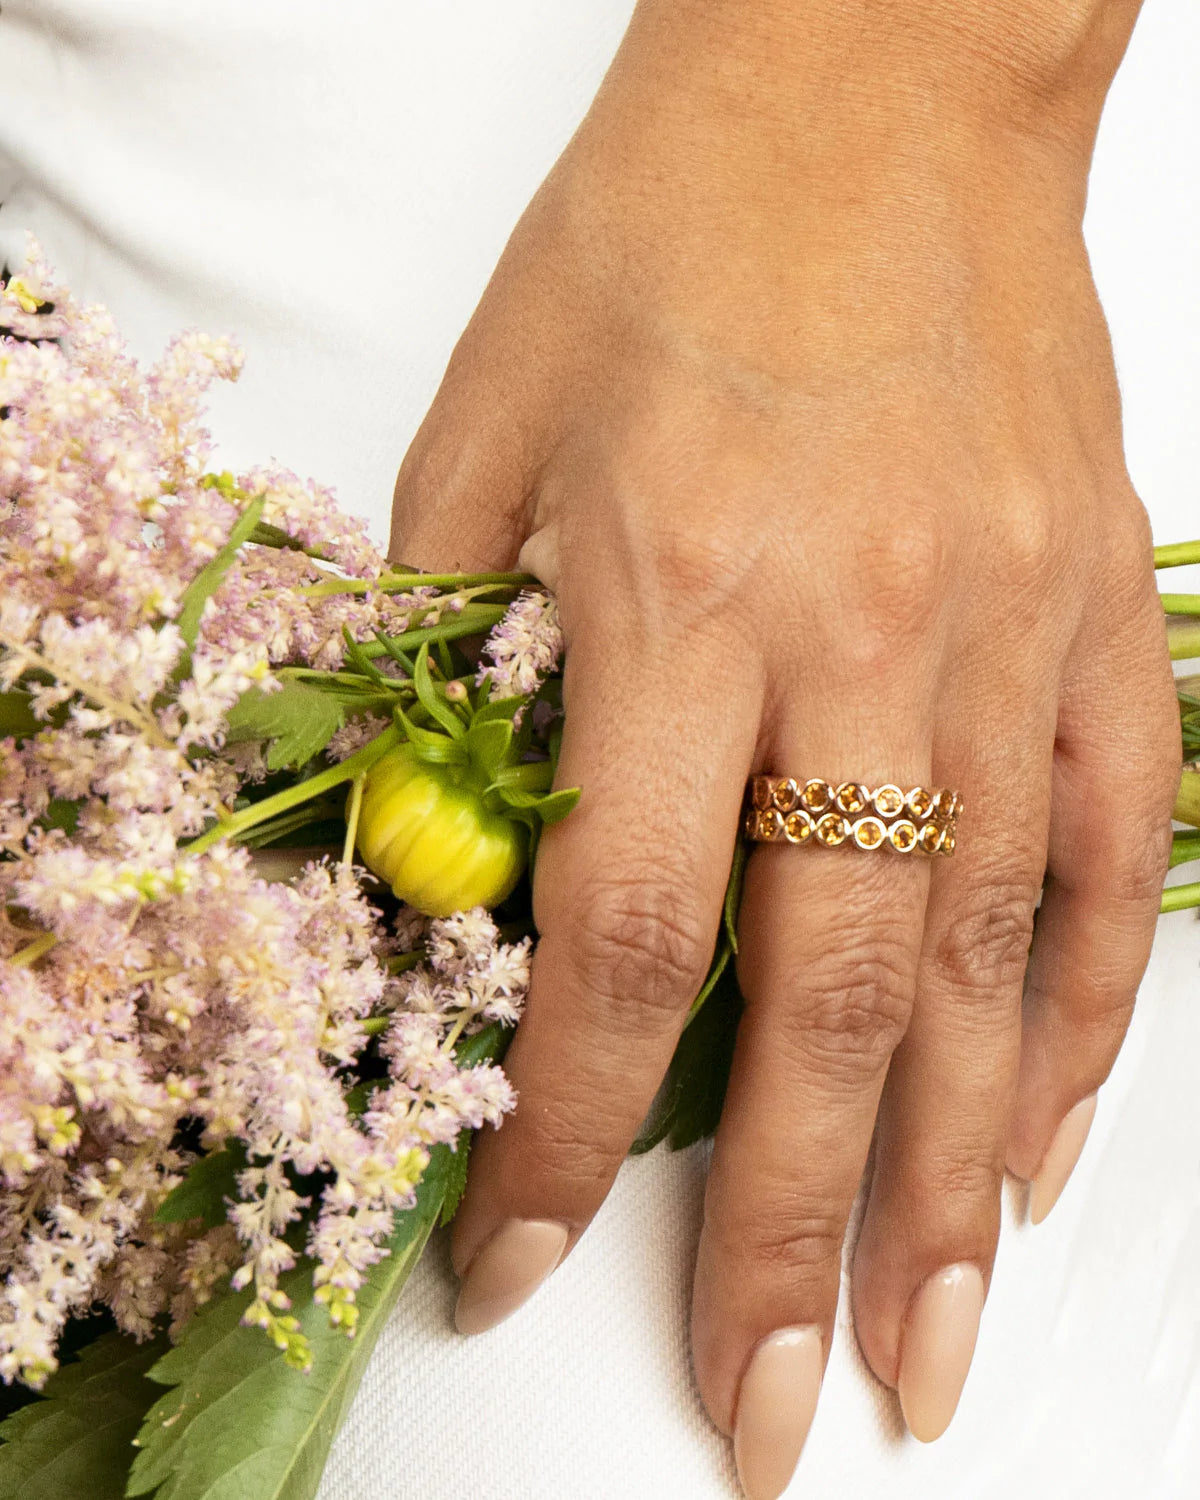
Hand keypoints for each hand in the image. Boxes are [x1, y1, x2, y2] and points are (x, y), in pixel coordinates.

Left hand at [391, 1, 1178, 1492]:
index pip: (618, 941)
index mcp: (677, 599)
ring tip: (935, 1342)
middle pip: (829, 1002)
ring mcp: (1008, 634)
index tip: (523, 1258)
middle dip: (798, 1238)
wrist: (871, 85)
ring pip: (993, 963)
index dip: (564, 1133)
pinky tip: (1056, 1139)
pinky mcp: (1102, 609)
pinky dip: (1090, 1015)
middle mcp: (861, 641)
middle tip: (785, 1410)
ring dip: (962, 1178)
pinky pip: (1117, 850)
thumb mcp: (491, 426)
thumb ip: (456, 648)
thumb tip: (432, 838)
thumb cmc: (667, 238)